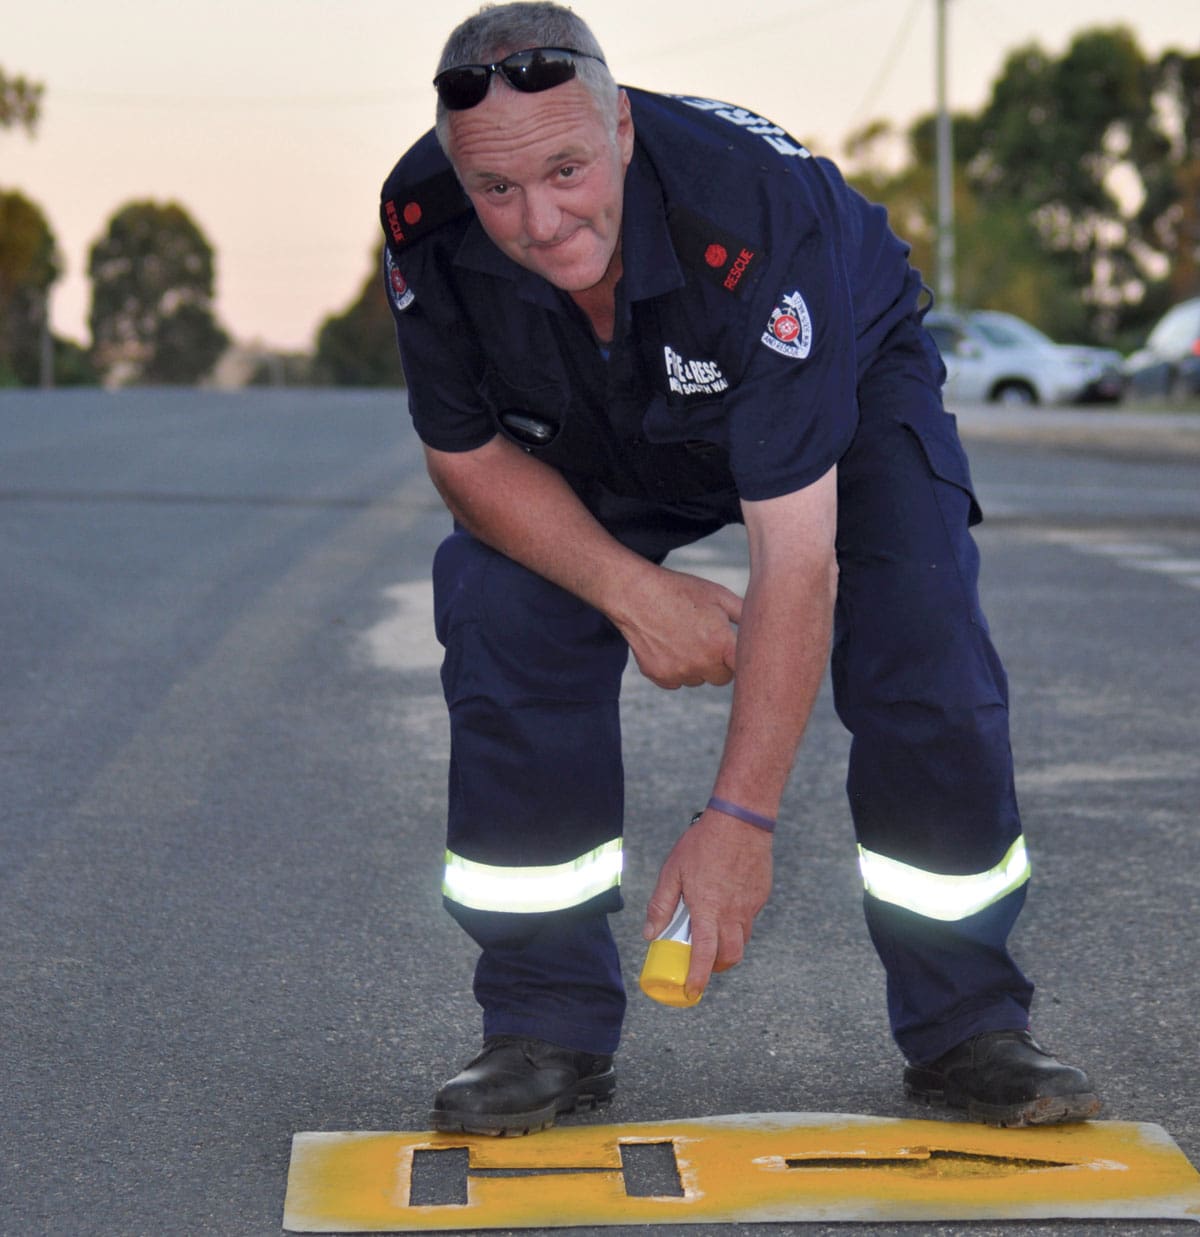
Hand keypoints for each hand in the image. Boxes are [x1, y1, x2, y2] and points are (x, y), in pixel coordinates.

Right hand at [613, 567, 741, 688]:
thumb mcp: (719, 596)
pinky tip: (668, 645)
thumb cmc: (681, 591)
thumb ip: (746, 616)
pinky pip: (676, 681)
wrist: (637, 594)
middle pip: (722, 678)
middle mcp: (701, 663)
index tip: (739, 654)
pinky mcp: (659, 676)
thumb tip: (766, 629)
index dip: (743, 661)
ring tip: (684, 637)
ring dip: (697, 666)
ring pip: (698, 680)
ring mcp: (679, 672)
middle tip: (707, 638)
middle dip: (719, 662)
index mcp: (721, 644)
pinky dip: (675, 669)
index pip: (745, 670)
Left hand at [643, 810, 772, 999]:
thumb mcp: (672, 872)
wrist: (741, 820)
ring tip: (713, 935)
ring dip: (729, 946)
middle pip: (731, 956)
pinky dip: (738, 922)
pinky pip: (750, 918)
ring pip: (743, 939)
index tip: (691, 991)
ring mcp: (750, 905)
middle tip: (704, 964)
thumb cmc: (702, 843)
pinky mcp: (760, 895)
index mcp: (708, 909)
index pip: (704, 954)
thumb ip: (661, 905)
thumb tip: (651, 934)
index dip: (698, 977)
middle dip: (717, 967)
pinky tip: (726, 904)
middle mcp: (732, 913)